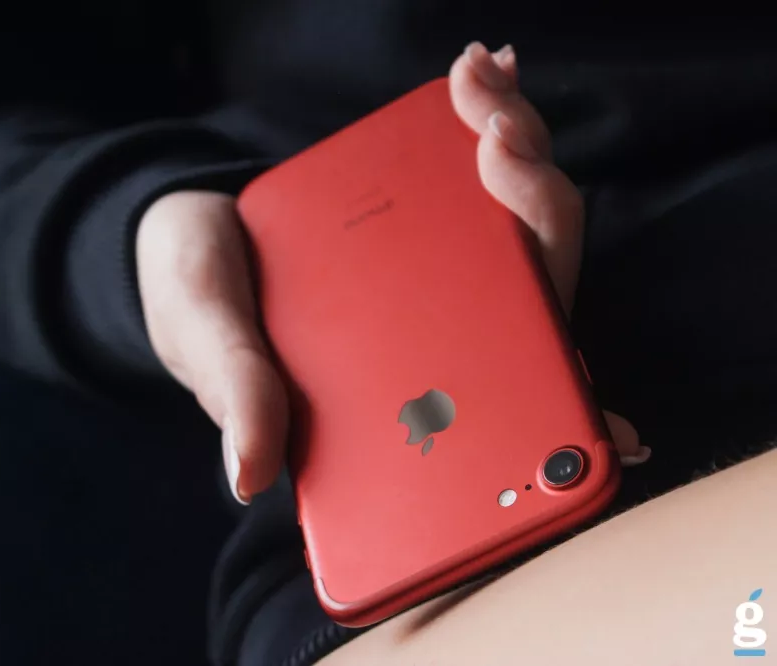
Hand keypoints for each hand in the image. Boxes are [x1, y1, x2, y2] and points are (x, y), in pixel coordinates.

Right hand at [135, 44, 648, 509]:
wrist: (182, 235)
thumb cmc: (198, 308)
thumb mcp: (211, 345)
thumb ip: (239, 395)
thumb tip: (248, 476)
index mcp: (402, 386)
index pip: (502, 400)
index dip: (563, 402)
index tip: (604, 416)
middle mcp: (441, 331)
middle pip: (532, 285)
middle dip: (533, 204)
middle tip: (496, 142)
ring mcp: (440, 266)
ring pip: (516, 217)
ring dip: (515, 142)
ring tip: (478, 83)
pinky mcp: (426, 210)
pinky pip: (477, 168)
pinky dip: (484, 118)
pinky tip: (477, 71)